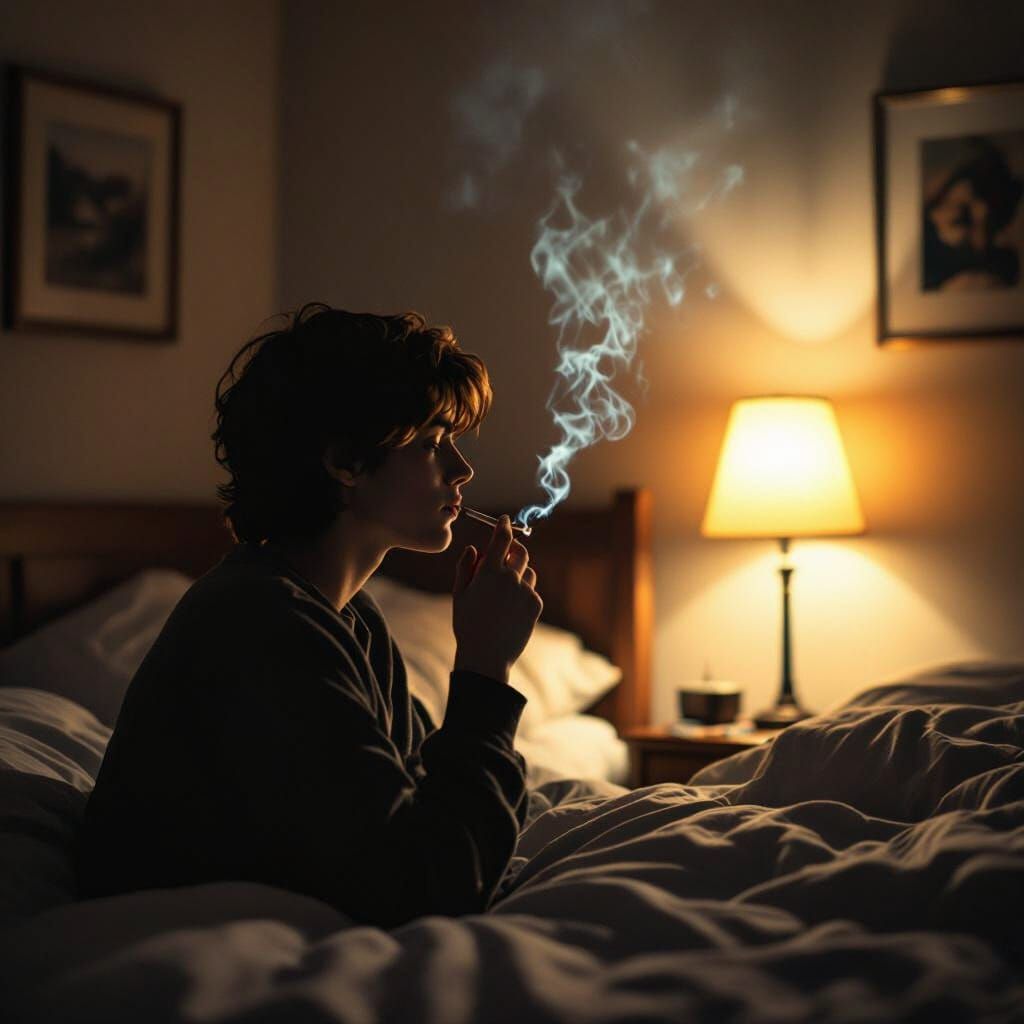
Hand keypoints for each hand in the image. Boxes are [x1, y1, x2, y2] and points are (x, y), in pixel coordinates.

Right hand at [452, 516, 541, 683]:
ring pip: (528, 572)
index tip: (505, 520)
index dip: (503, 526)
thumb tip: (474, 548)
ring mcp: (525, 591)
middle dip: (514, 550)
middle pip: (520, 552)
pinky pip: (531, 591)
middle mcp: (510, 577)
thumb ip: (465, 567)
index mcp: (489, 572)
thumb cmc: (467, 624)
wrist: (487, 655)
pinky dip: (523, 594)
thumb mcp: (459, 594)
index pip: (501, 539)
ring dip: (518, 574)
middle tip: (505, 557)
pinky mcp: (535, 605)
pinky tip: (509, 611)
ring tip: (503, 595)